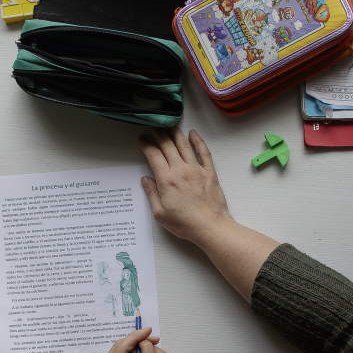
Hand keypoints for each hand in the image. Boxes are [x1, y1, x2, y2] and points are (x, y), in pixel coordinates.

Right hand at [139, 128, 234, 244]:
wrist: (210, 227)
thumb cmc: (185, 223)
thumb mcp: (160, 213)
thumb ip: (151, 194)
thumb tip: (145, 179)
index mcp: (166, 180)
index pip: (153, 155)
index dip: (146, 145)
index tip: (142, 139)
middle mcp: (181, 170)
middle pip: (167, 146)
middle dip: (158, 134)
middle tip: (153, 128)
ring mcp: (196, 170)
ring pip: (184, 145)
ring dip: (175, 133)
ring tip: (169, 125)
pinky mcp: (209, 172)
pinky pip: (204, 152)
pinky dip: (198, 141)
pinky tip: (193, 133)